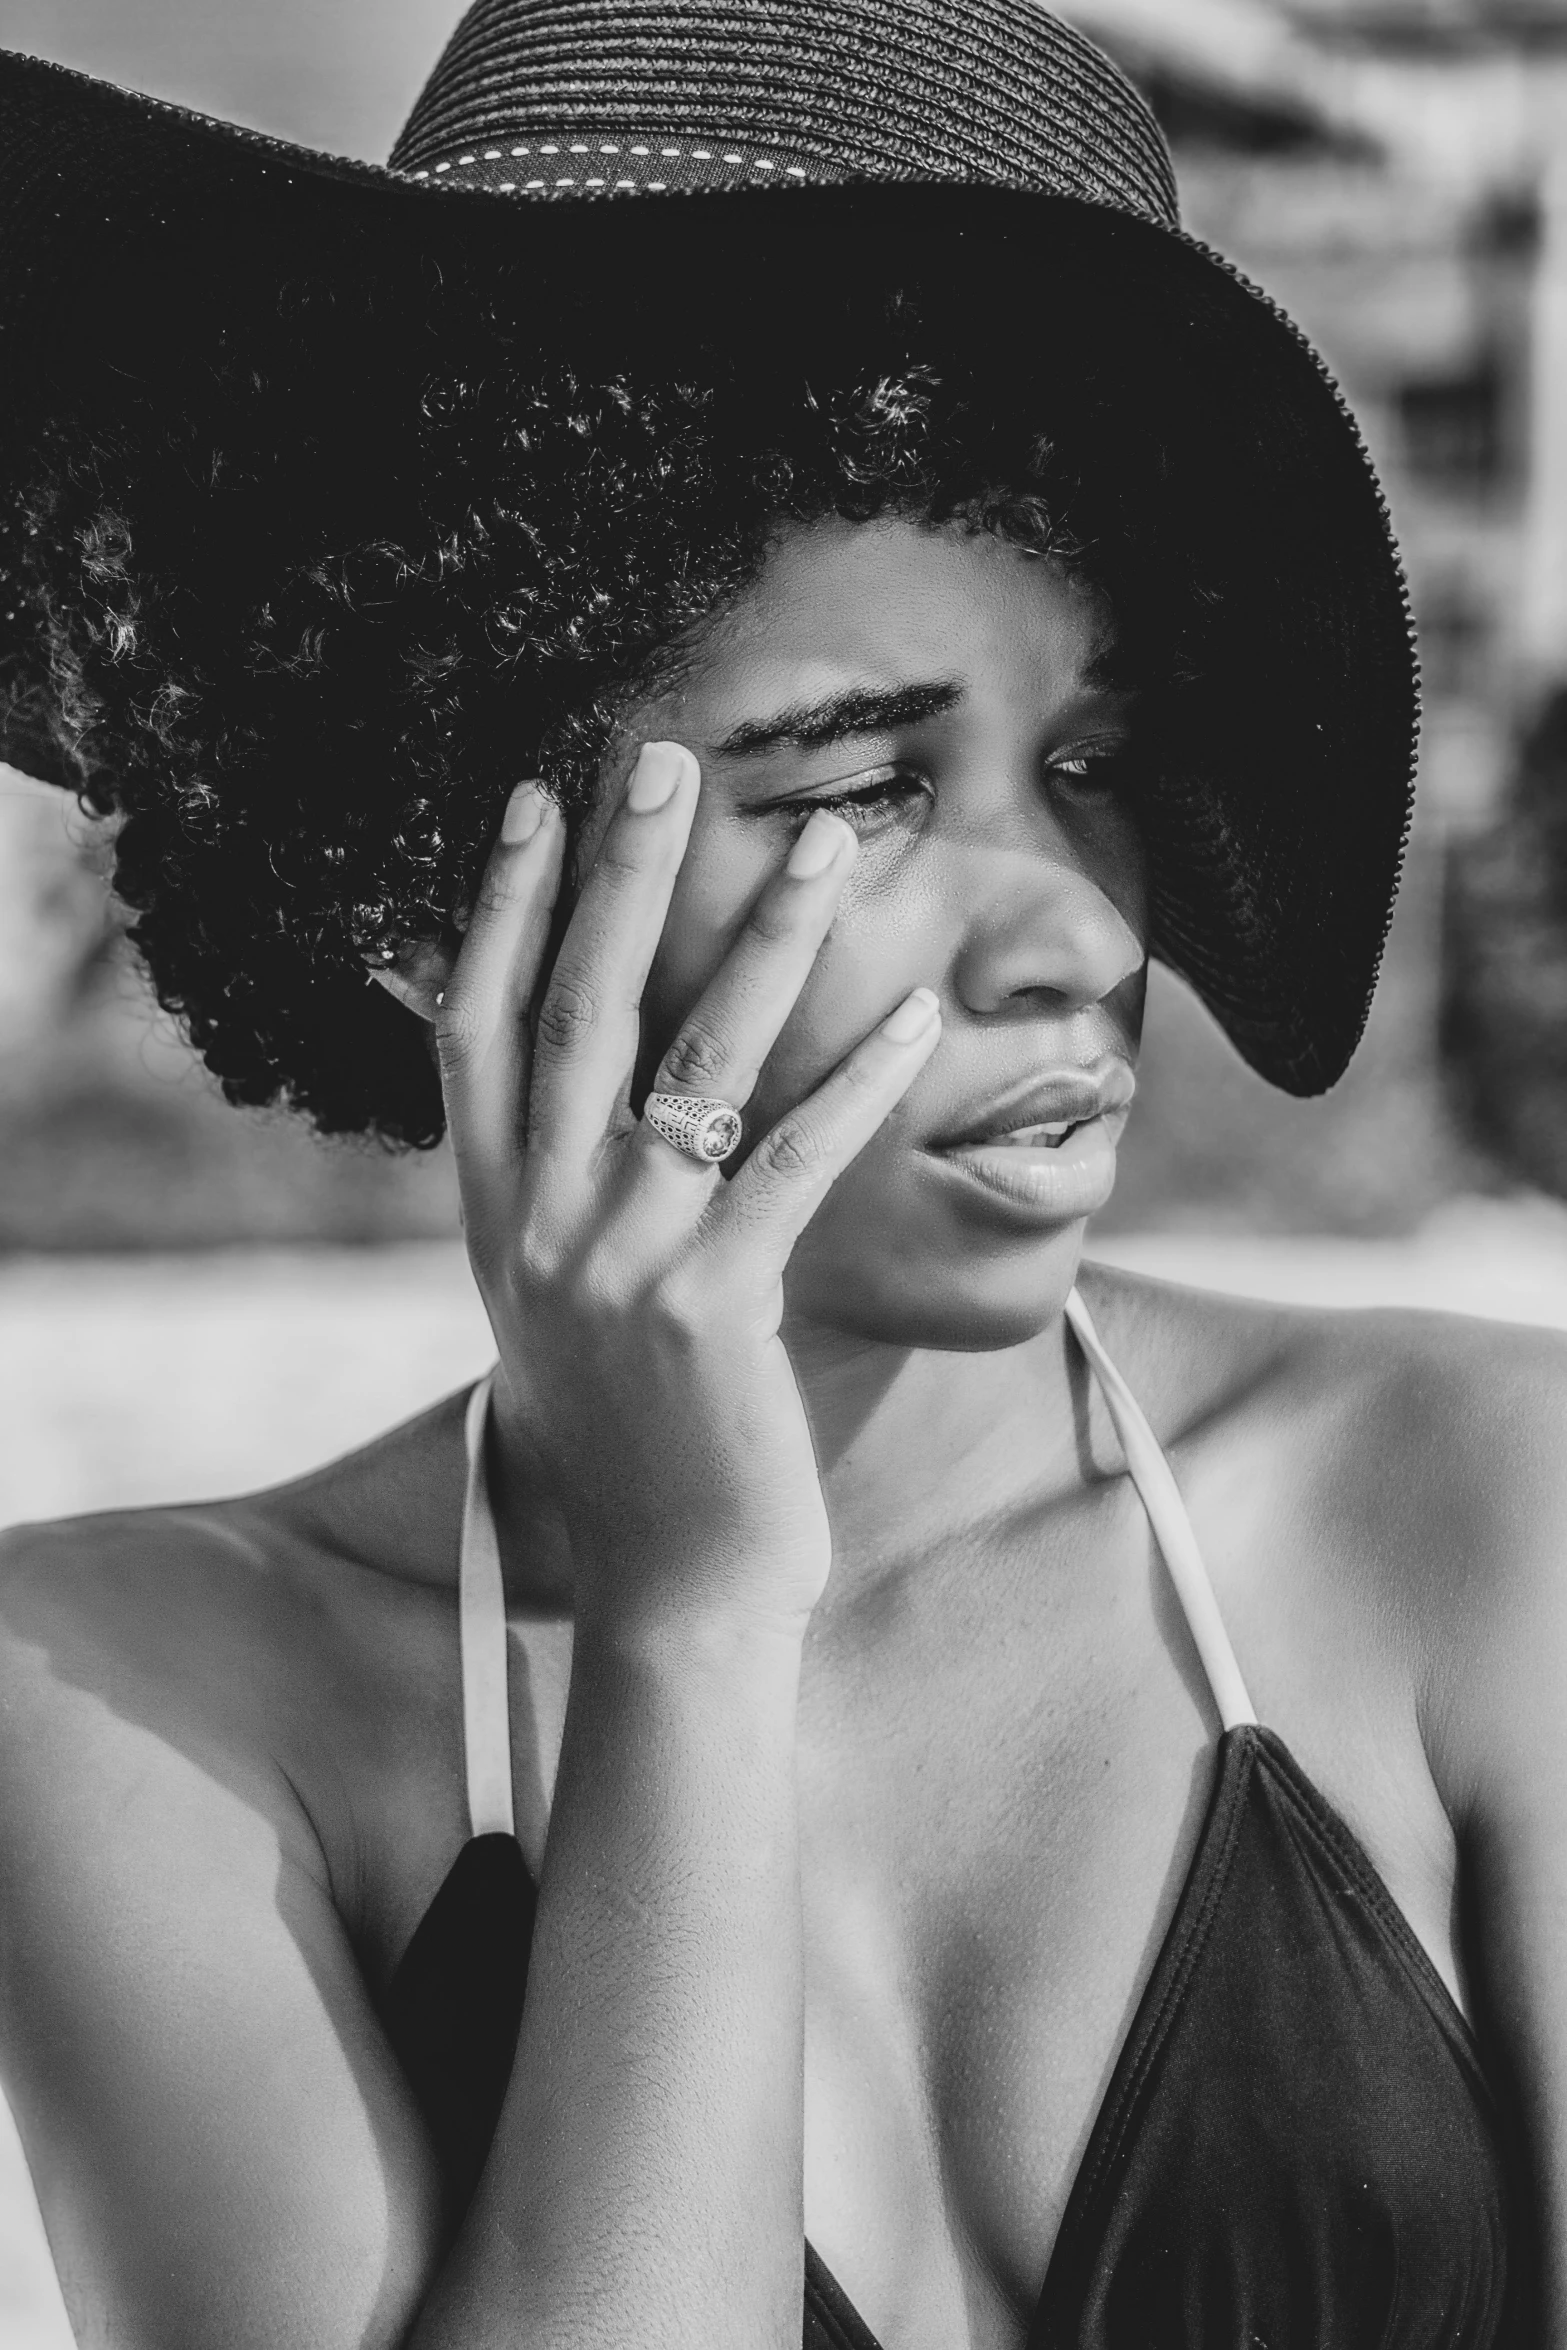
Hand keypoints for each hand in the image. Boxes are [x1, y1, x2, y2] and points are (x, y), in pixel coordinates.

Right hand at [384, 743, 940, 1637]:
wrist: (668, 1587)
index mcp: (492, 1215)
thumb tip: (557, 1096)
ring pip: (691, 1060)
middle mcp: (538, 1222)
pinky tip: (912, 1014)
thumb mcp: (555, 1306)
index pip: (477, 1024)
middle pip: (574, 1008)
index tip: (531, 799)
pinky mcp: (712, 1304)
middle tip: (663, 757)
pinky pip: (792, 1160)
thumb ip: (549, 1196)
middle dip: (621, 872)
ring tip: (825, 841)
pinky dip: (856, 1082)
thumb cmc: (633, 1440)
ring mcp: (619, 1261)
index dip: (499, 904)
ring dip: (763, 938)